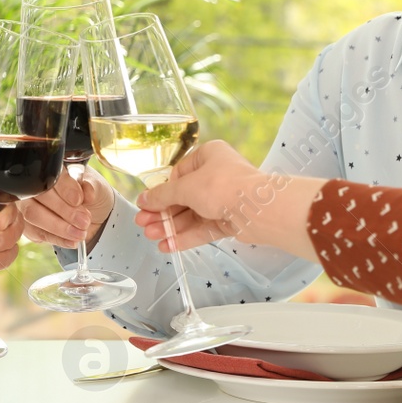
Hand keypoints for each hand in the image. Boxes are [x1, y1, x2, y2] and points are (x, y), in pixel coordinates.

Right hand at [21, 166, 114, 249]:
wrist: (92, 213)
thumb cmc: (90, 194)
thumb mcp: (97, 187)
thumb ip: (91, 186)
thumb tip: (86, 191)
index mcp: (52, 168)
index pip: (51, 174)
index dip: (64, 188)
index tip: (78, 200)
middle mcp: (34, 184)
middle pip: (39, 196)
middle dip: (63, 211)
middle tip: (84, 221)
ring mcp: (27, 203)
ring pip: (33, 215)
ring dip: (59, 227)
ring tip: (80, 233)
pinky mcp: (29, 224)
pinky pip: (36, 232)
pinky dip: (56, 239)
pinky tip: (72, 241)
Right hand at [131, 140, 325, 259]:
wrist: (259, 209)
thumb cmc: (222, 186)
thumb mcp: (185, 187)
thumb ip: (162, 195)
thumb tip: (142, 199)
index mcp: (208, 156)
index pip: (178, 175)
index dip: (161, 192)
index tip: (146, 205)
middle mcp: (217, 175)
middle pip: (183, 197)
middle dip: (162, 212)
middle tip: (143, 224)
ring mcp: (224, 199)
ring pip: (192, 214)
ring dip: (171, 226)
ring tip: (151, 236)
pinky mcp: (229, 220)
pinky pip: (203, 227)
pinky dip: (186, 236)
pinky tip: (167, 245)